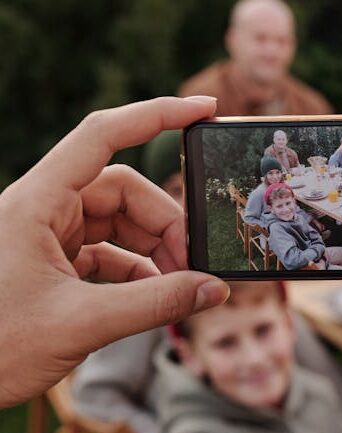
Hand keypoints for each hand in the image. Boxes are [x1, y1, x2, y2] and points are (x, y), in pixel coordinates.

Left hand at [0, 96, 229, 407]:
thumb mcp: (82, 323)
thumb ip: (155, 304)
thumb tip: (213, 290)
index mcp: (37, 203)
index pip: (103, 136)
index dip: (156, 116)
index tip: (205, 110)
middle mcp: (41, 210)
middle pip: (123, 191)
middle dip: (165, 224)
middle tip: (193, 265)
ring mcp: (47, 238)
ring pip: (119, 224)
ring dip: (155, 251)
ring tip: (178, 287)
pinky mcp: (52, 266)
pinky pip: (109, 254)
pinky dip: (138, 273)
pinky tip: (155, 297)